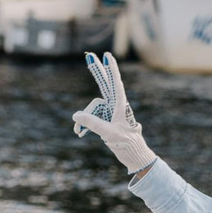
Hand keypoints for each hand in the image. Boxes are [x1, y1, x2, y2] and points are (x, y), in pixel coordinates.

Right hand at [69, 51, 155, 174]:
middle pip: (104, 85)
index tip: (108, 55)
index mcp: (121, 105)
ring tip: (78, 133)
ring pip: (93, 108)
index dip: (111, 69)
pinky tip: (79, 134)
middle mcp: (116, 106)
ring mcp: (111, 113)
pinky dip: (85, 125)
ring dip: (84, 120)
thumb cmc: (127, 144)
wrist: (135, 156)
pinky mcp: (107, 120)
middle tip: (89, 55)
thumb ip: (93, 123)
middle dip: (96, 72)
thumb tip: (76, 116)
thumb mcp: (109, 133)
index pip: (115, 83)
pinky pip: (92, 118)